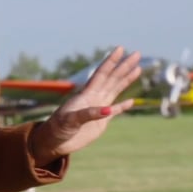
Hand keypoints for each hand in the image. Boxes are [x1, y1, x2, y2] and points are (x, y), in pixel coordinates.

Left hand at [29, 47, 142, 162]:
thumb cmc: (57, 129)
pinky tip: (132, 101)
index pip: (101, 74)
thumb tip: (108, 109)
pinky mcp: (100, 122)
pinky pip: (115, 111)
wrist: (54, 142)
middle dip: (124, 66)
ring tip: (138, 69)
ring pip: (115, 90)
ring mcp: (98, 109)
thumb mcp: (71, 120)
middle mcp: (93, 98)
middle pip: (111, 78)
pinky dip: (123, 106)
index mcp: (86, 94)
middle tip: (137, 53)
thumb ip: (88, 114)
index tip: (121, 49)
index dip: (111, 61)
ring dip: (126, 80)